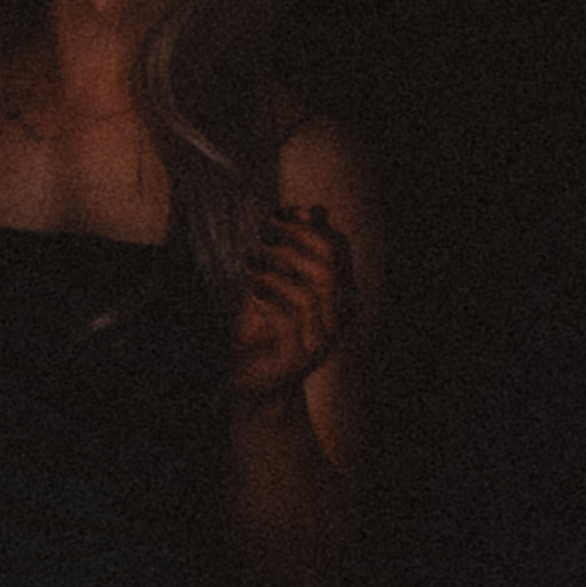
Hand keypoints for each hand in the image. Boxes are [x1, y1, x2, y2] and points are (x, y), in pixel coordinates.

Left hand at [229, 197, 358, 404]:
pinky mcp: (297, 357)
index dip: (305, 229)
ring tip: (250, 265)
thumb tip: (307, 210)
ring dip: (275, 273)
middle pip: (325, 270)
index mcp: (335, 292)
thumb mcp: (273, 279)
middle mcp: (335, 316)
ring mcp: (319, 339)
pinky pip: (287, 322)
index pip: (333, 251)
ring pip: (308, 295)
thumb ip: (289, 250)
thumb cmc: (262, 323)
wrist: (251, 376)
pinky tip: (251, 293)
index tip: (276, 215)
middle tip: (261, 237)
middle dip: (291, 246)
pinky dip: (267, 301)